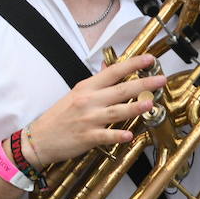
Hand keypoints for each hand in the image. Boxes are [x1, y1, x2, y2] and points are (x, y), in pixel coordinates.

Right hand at [29, 54, 163, 165]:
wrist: (38, 139)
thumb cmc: (59, 116)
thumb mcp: (76, 93)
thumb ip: (96, 82)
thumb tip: (111, 67)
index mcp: (87, 88)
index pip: (113, 71)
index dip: (133, 64)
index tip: (150, 59)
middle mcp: (89, 101)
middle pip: (120, 90)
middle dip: (142, 83)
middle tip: (161, 80)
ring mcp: (88, 119)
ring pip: (116, 111)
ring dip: (134, 107)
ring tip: (150, 103)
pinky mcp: (87, 137)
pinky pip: (105, 136)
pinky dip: (117, 135)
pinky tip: (129, 135)